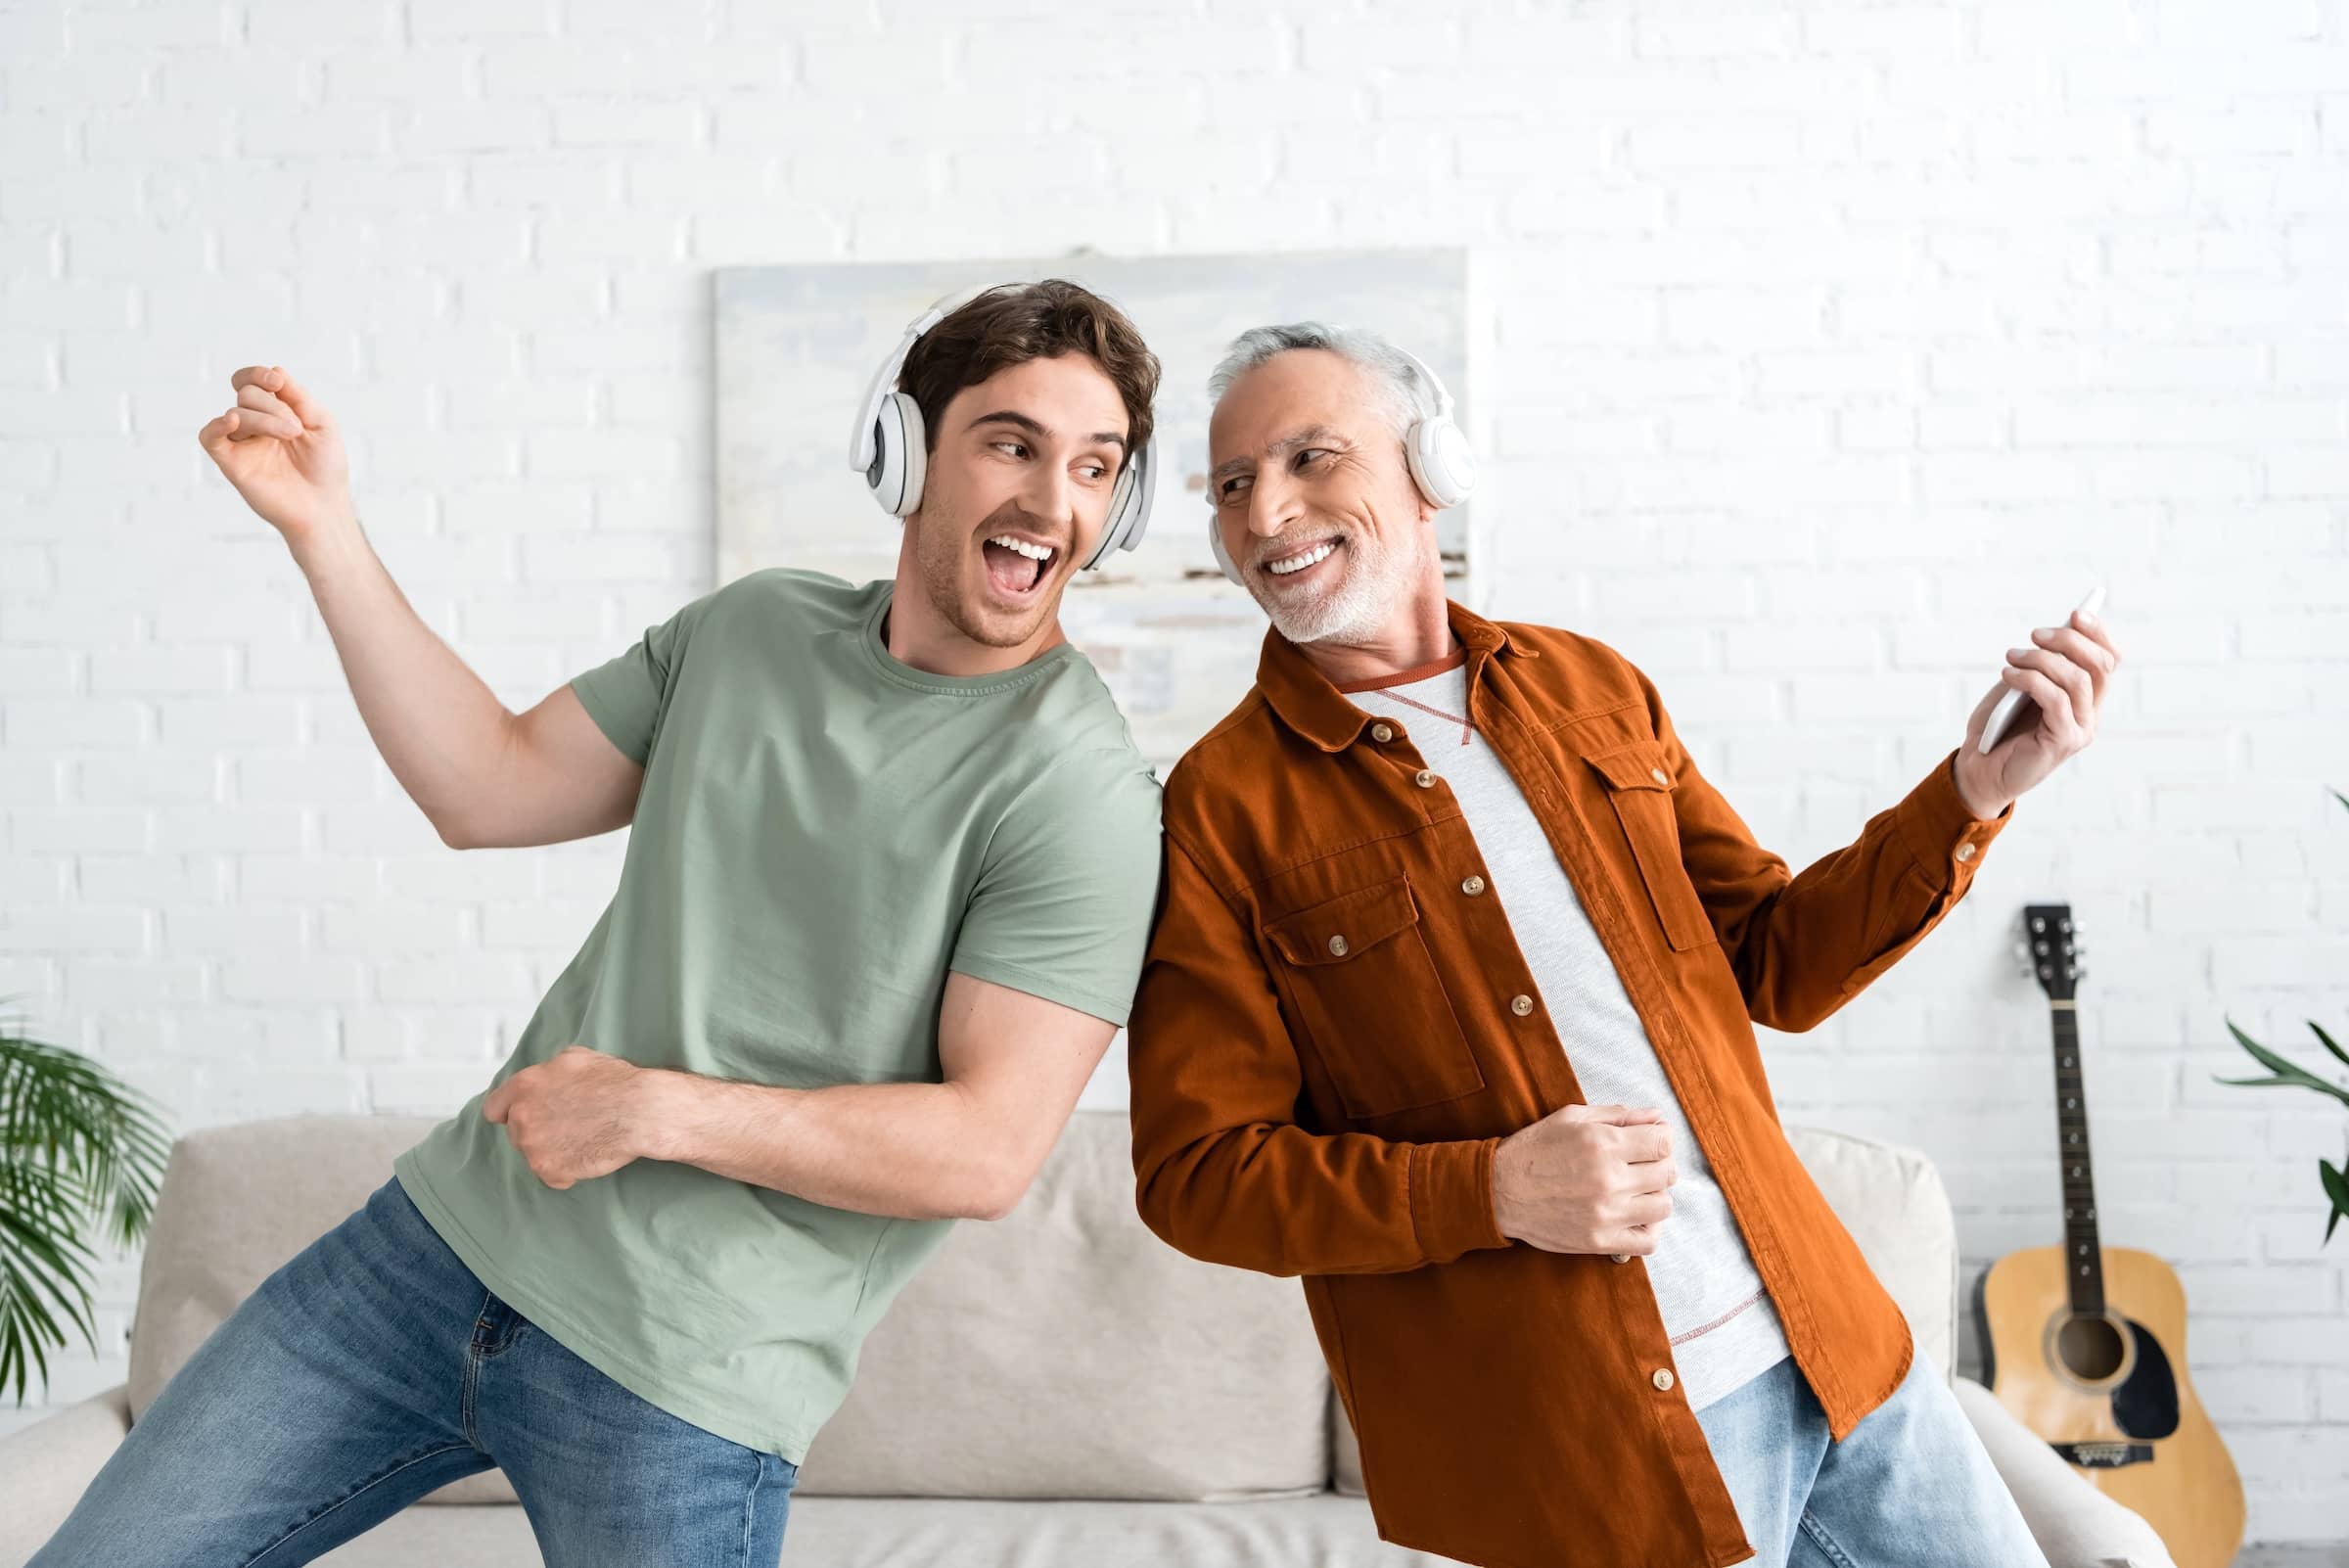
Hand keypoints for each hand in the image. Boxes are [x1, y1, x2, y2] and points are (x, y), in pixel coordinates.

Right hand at [196, 365, 354, 549]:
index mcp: (274, 411)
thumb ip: (298, 397)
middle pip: (246, 395)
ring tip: (290, 434)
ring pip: (236, 413)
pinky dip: (217, 425)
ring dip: (264, 418)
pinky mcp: (231, 462)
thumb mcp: (321, 423)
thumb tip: (275, 371)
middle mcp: (254, 424)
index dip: (258, 375)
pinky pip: (209, 436)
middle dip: (273, 405)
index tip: (277, 384)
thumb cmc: (325, 466)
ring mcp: (241, 442)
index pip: (252, 382)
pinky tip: (232, 421)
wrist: (323, 506)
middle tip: (295, 429)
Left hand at [482, 1045, 658, 1189]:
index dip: (509, 1113)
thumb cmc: (614, 1081)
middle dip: (538, 1132)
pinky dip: (567, 1171)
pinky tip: (588, 1155)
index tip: (526, 1117)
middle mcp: (521, 1116)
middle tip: (569, 1127)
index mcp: (524, 1086)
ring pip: (534, 1155)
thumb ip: (547, 1071)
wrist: (638, 1111)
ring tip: (584, 1140)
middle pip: (517, 1134)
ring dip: (553, 1151)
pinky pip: (552, 1176)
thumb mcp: (575, 1057)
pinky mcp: (547, 1169)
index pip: (494, 1108)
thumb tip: (543, 1077)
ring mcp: (532, 1145)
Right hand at [1491, 1103, 1677, 1254]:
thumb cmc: (1534, 1149)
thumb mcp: (1571, 1118)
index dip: (1662, 1138)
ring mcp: (1606, 1213)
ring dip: (1655, 1196)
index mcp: (1603, 1143)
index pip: (1663, 1141)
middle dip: (1659, 1165)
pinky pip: (1648, 1242)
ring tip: (1636, 1192)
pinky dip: (1649, 1230)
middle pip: (1667, 1173)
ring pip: (1663, 1207)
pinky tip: (1633, 1217)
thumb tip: (1656, 1116)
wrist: (1499, 1191)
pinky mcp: (1600, 1241)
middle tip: (1641, 1166)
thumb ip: (1617, 1114)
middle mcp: (1608, 1178)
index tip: (1652, 1141)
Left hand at [1953, 605, 2122, 819]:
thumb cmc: (1997, 726)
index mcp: (2085, 697)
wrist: (1978, 769)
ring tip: (2012, 656)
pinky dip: (2031, 680)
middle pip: (2100, 665)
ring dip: (2042, 660)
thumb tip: (2053, 633)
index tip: (2076, 612)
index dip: (2097, 634)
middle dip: (2069, 641)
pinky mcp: (2064, 742)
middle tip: (2035, 634)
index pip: (2108, 660)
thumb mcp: (2018, 686)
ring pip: (2078, 680)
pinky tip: (2008, 674)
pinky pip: (2056, 700)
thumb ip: (2040, 665)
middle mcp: (2090, 713)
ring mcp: (2080, 729)